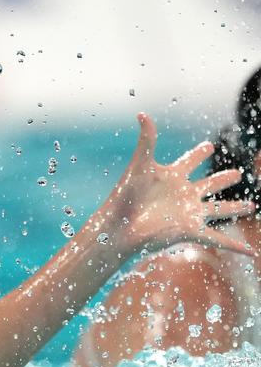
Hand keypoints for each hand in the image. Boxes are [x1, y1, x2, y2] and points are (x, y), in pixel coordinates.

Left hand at [102, 113, 254, 255]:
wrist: (119, 226)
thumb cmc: (125, 196)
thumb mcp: (140, 165)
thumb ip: (147, 139)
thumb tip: (142, 113)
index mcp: (171, 176)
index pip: (190, 161)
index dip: (199, 153)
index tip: (209, 146)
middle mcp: (183, 194)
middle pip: (209, 185)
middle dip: (223, 180)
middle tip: (237, 173)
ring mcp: (189, 213)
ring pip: (219, 210)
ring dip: (235, 208)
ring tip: (251, 206)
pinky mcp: (191, 231)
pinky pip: (219, 239)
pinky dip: (236, 246)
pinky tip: (251, 253)